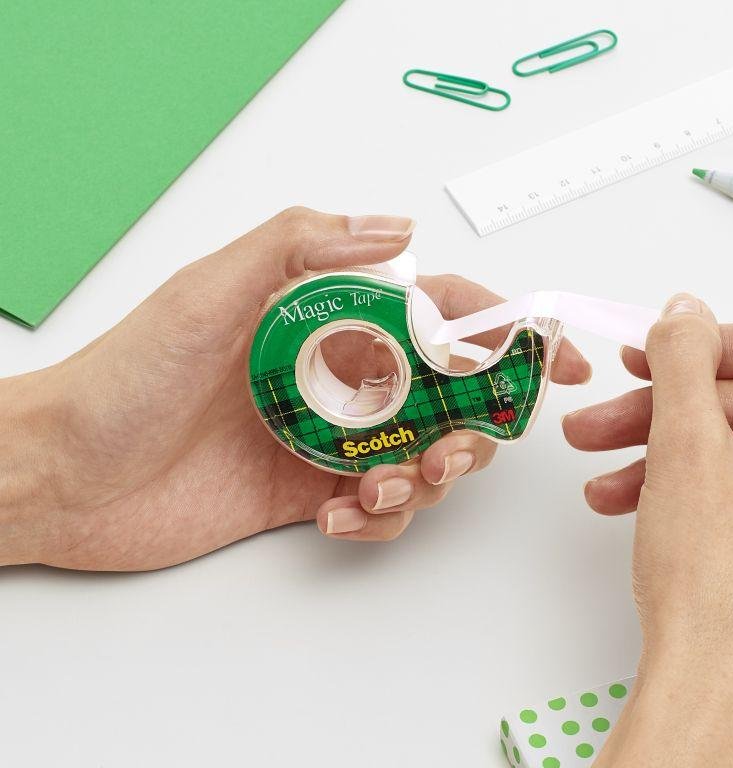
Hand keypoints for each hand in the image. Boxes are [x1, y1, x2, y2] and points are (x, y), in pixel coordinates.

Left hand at [0, 208, 589, 570]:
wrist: (65, 477)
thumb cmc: (125, 379)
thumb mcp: (209, 290)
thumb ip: (299, 245)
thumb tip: (396, 229)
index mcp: (325, 318)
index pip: (435, 315)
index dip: (501, 331)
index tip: (548, 355)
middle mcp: (337, 375)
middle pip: (448, 395)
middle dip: (474, 424)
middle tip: (456, 448)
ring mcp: (329, 436)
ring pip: (424, 456)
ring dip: (427, 477)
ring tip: (381, 486)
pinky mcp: (312, 492)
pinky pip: (379, 506)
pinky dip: (378, 517)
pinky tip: (340, 516)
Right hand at [563, 295, 732, 766]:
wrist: (714, 698)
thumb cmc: (716, 586)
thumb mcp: (686, 443)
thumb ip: (684, 356)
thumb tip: (685, 312)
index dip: (714, 341)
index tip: (658, 351)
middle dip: (672, 411)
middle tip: (608, 415)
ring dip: (673, 458)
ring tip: (606, 476)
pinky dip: (707, 496)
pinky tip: (639, 506)